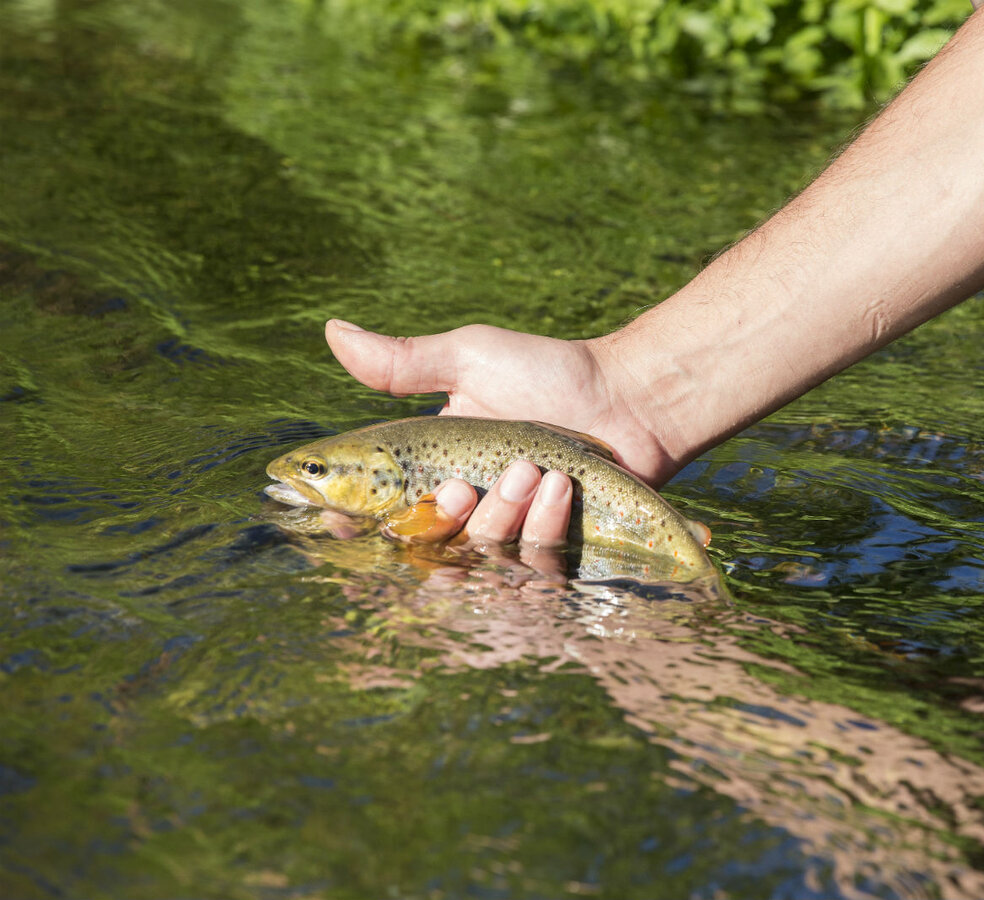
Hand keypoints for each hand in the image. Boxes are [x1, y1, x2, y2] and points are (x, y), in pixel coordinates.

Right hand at [326, 319, 684, 547]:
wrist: (628, 397)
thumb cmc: (551, 373)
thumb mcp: (471, 359)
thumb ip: (403, 361)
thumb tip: (331, 330)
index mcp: (432, 469)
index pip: (378, 513)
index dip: (354, 526)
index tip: (345, 521)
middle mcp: (467, 509)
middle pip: (425, 546)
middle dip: (437, 522)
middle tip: (459, 486)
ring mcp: (512, 533)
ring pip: (480, 556)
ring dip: (500, 517)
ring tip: (532, 470)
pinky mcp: (557, 550)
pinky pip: (534, 564)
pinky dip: (543, 526)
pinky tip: (559, 486)